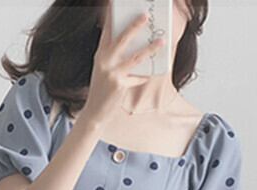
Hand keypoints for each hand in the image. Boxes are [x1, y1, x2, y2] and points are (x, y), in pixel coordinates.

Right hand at [77, 0, 165, 130]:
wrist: (94, 112)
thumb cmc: (102, 89)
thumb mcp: (104, 69)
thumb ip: (115, 56)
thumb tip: (136, 44)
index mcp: (100, 54)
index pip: (107, 30)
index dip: (112, 16)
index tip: (115, 4)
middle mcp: (104, 61)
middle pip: (122, 39)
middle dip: (135, 26)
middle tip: (146, 15)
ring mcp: (112, 73)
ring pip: (135, 57)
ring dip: (150, 48)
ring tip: (162, 40)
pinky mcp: (119, 85)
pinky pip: (138, 77)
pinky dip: (145, 75)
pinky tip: (151, 72)